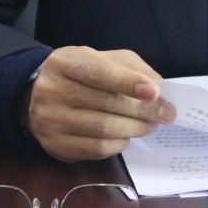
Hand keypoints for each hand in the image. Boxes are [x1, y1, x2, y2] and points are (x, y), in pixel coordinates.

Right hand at [21, 46, 175, 161]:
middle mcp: (51, 90)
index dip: (128, 82)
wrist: (41, 94)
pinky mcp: (54, 145)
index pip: (98, 73)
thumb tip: (160, 90)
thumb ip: (132, 69)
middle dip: (143, 110)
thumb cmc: (82, 73)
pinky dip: (118, 144)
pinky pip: (95, 149)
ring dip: (135, 128)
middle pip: (106, 103)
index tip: (154, 92)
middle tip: (165, 114)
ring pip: (103, 129)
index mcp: (64, 62)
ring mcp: (49, 120)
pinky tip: (126, 136)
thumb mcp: (104, 59)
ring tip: (150, 124)